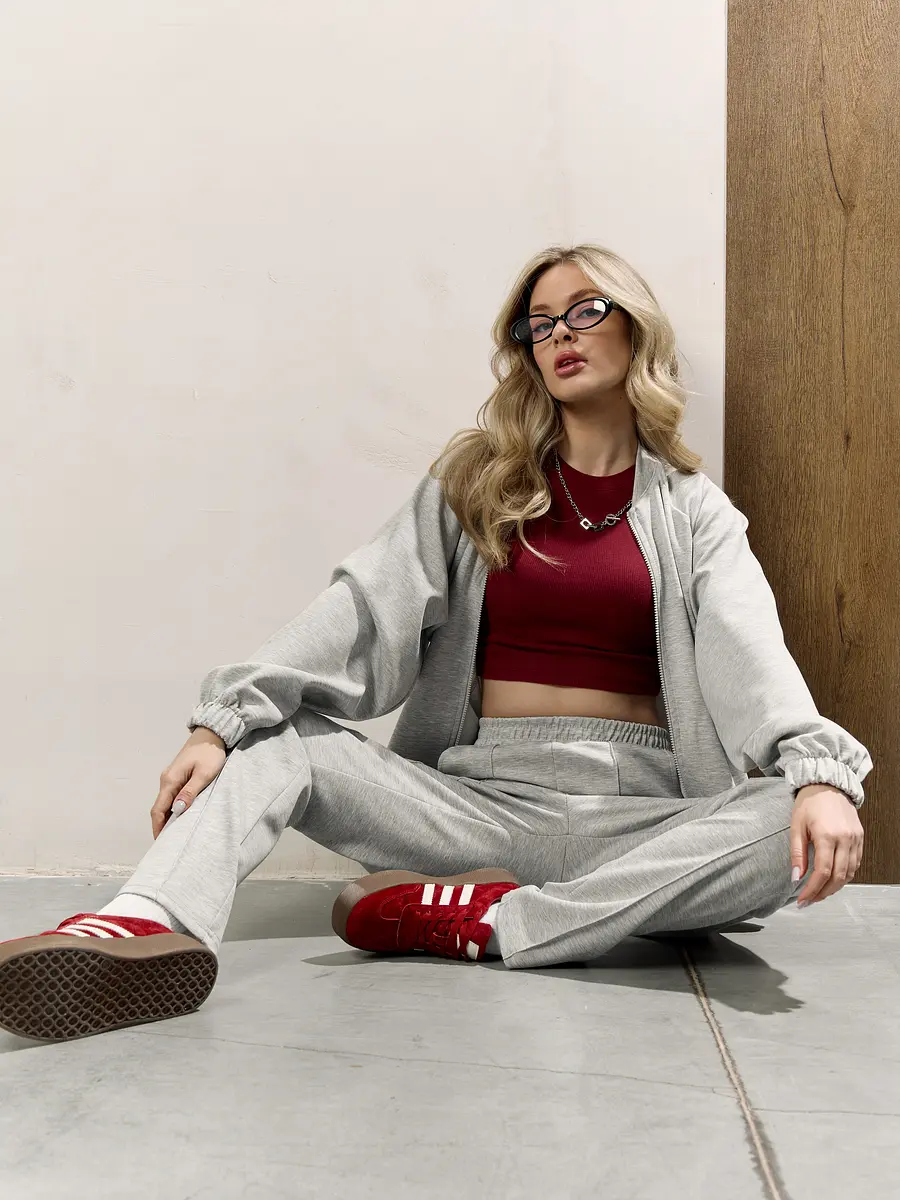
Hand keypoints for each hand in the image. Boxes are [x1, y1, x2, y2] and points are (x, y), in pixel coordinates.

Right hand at [151, 726, 226, 839]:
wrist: (211, 734)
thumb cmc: (210, 753)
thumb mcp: (204, 774)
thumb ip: (190, 792)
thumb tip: (177, 810)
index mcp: (170, 780)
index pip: (158, 809)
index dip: (158, 827)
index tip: (161, 843)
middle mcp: (166, 780)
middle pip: (160, 808)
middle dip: (162, 825)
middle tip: (169, 843)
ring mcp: (171, 777)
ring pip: (166, 802)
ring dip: (168, 817)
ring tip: (175, 834)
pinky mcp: (178, 776)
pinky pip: (171, 796)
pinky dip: (173, 808)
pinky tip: (181, 816)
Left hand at [791, 784, 863, 907]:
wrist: (828, 784)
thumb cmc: (809, 802)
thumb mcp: (796, 826)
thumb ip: (797, 854)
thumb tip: (796, 877)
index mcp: (827, 835)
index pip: (822, 872)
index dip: (812, 890)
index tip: (802, 899)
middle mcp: (845, 839)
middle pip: (838, 877)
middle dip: (823, 893)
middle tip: (810, 901)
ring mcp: (855, 839)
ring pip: (849, 873)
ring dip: (835, 887)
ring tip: (820, 893)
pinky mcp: (860, 838)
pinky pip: (855, 863)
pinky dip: (845, 875)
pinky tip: (833, 879)